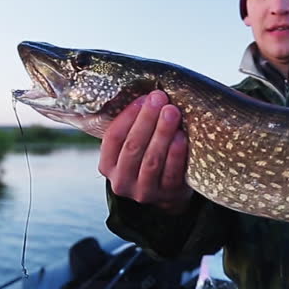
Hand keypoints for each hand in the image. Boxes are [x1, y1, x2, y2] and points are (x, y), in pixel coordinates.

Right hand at [98, 90, 192, 212]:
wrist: (168, 193)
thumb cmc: (148, 157)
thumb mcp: (133, 147)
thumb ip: (133, 126)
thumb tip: (147, 92)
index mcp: (108, 165)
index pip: (113, 138)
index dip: (128, 116)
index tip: (143, 98)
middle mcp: (121, 181)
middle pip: (133, 147)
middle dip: (146, 120)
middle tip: (160, 98)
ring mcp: (144, 192)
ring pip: (152, 160)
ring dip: (162, 133)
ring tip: (172, 112)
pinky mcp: (167, 196)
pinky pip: (172, 173)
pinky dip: (176, 154)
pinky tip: (181, 137)